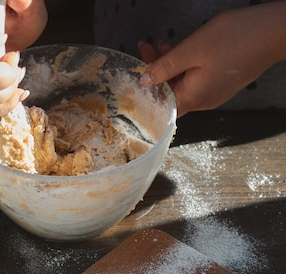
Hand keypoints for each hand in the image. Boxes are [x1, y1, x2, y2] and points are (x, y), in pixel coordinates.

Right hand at [0, 0, 46, 115]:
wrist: (14, 32)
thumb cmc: (17, 18)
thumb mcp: (26, 7)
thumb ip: (23, 2)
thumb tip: (18, 0)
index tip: (5, 39)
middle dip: (5, 78)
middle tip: (16, 63)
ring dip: (7, 94)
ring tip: (17, 76)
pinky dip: (6, 106)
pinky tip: (18, 92)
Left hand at [139, 2, 285, 116]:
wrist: (272, 33)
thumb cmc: (234, 39)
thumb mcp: (192, 49)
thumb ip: (166, 67)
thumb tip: (145, 81)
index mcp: (194, 98)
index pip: (161, 104)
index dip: (146, 89)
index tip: (138, 68)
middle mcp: (204, 102)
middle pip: (171, 94)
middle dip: (156, 72)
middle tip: (146, 49)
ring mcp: (214, 94)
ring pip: (184, 85)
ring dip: (170, 67)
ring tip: (162, 45)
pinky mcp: (222, 84)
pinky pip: (197, 80)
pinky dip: (185, 67)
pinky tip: (183, 50)